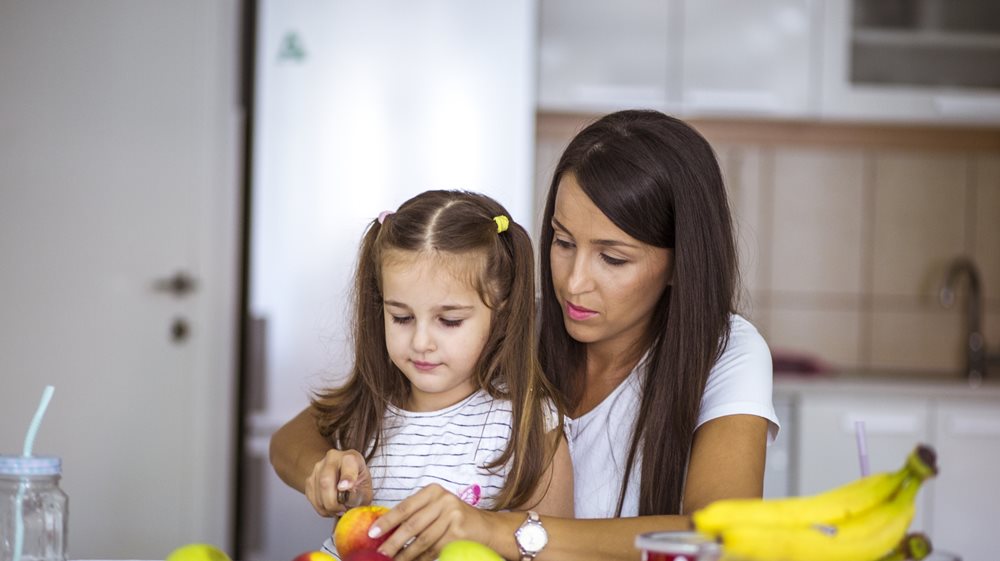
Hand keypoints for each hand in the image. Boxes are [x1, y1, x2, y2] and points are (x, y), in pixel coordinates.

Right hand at [304, 448, 372, 516]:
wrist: (343, 471)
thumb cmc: (357, 479)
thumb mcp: (366, 487)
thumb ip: (361, 496)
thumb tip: (351, 507)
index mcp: (351, 458)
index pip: (348, 465)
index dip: (347, 477)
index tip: (345, 488)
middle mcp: (332, 459)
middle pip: (326, 481)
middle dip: (332, 502)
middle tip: (341, 510)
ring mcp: (318, 468)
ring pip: (317, 492)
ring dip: (327, 507)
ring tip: (338, 510)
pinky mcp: (309, 479)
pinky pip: (312, 498)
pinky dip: (321, 508)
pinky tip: (330, 508)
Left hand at [371, 484, 494, 560]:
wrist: (486, 527)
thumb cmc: (454, 519)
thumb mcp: (435, 509)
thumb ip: (415, 516)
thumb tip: (385, 532)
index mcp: (432, 491)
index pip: (405, 507)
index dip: (387, 521)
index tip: (372, 533)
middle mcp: (443, 499)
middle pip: (412, 525)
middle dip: (393, 542)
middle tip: (380, 554)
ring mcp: (453, 515)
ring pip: (422, 540)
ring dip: (406, 555)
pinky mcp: (459, 532)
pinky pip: (434, 549)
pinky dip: (421, 559)